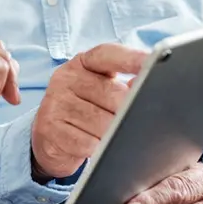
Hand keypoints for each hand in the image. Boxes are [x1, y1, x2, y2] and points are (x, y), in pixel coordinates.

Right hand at [30, 43, 146, 179]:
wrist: (48, 138)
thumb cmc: (84, 111)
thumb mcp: (102, 92)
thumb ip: (126, 86)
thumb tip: (147, 85)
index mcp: (82, 63)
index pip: (109, 55)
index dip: (132, 58)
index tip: (154, 61)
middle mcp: (65, 77)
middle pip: (113, 94)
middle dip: (128, 112)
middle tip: (131, 122)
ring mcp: (55, 102)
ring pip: (103, 123)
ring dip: (114, 135)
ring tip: (111, 137)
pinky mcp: (49, 128)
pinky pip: (88, 143)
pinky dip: (98, 149)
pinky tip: (96, 148)